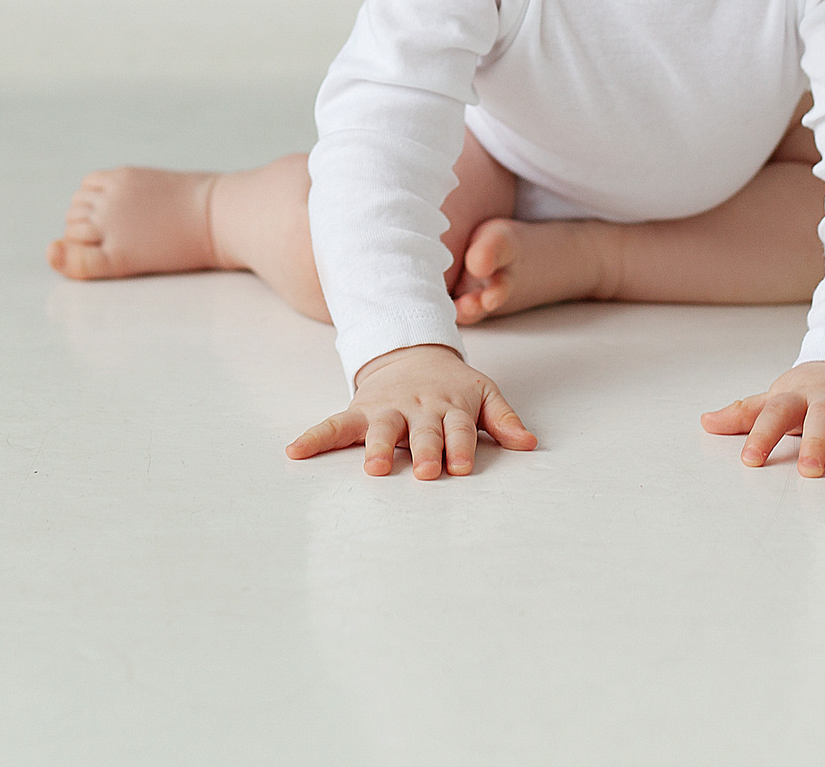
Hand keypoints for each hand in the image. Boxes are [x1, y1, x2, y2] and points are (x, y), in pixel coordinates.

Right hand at [285, 344, 537, 478]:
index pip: (458, 429)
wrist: (413, 352)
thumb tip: (529, 444)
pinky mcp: (360, 412)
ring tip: (375, 467)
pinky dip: (315, 437)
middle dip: (425, 451)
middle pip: (423, 432)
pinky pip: (334, 425)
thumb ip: (504, 419)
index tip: (461, 467)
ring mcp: (388, 410)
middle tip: (426, 472)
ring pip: (382, 429)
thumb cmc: (453, 385)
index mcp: (451, 406)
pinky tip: (295, 451)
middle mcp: (419, 409)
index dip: (460, 447)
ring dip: (379, 447)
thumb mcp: (484, 393)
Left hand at [701, 361, 824, 475]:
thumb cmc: (811, 391)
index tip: (749, 460)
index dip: (763, 433)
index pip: (777, 411)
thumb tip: (705, 422)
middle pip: (824, 414)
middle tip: (808, 471)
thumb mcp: (779, 398)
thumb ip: (746, 414)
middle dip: (815, 441)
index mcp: (801, 395)